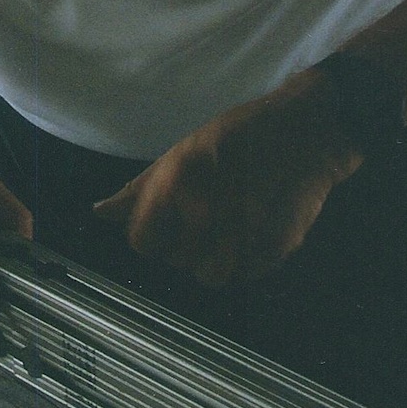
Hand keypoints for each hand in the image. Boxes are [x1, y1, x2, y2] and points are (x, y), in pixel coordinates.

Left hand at [94, 70, 360, 287]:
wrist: (307, 131)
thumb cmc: (240, 136)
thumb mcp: (184, 151)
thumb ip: (141, 189)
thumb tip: (100, 213)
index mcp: (177, 183)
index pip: (142, 242)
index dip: (152, 235)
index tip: (167, 222)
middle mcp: (206, 211)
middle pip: (176, 261)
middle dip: (186, 243)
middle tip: (210, 212)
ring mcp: (241, 233)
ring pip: (209, 276)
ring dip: (216, 257)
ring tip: (232, 222)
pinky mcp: (273, 249)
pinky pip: (245, 274)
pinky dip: (246, 259)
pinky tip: (254, 227)